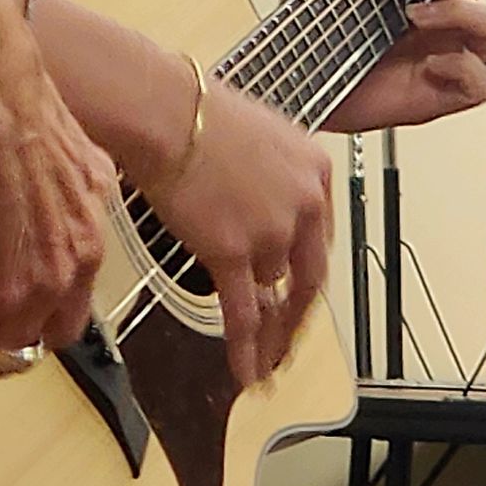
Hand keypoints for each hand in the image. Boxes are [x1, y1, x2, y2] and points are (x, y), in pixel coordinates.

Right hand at [142, 73, 332, 390]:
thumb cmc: (194, 112)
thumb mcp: (257, 136)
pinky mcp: (234, 253)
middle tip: (289, 342)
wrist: (164, 113)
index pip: (320, 235)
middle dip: (298, 314)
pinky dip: (247, 349)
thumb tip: (259, 205)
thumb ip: (271, 177)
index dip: (308, 272)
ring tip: (255, 353)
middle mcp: (304, 203)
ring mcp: (271, 231)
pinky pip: (243, 313)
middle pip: (310, 275)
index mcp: (315, 171)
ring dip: (257, 312)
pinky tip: (247, 374)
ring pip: (269, 286)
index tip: (301, 293)